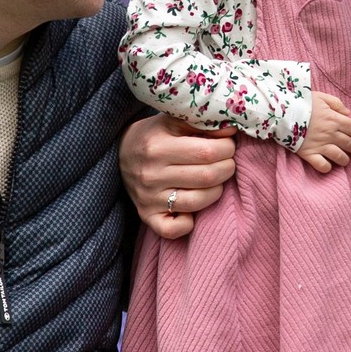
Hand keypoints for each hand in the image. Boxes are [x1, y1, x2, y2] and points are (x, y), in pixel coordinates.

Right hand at [120, 114, 236, 238]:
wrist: (119, 155)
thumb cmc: (153, 136)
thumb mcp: (171, 121)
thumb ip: (200, 122)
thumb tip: (231, 130)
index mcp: (158, 147)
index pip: (206, 152)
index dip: (226, 148)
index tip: (227, 144)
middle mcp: (151, 174)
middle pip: (207, 177)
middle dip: (227, 168)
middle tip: (227, 161)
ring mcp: (148, 198)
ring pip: (198, 202)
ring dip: (217, 191)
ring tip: (215, 180)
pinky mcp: (147, 216)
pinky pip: (174, 229)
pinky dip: (188, 222)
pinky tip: (192, 208)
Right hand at [297, 92, 350, 173]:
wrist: (282, 112)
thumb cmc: (302, 103)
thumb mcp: (321, 97)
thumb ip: (337, 103)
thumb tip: (348, 113)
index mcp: (334, 119)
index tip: (349, 132)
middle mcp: (330, 134)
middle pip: (350, 144)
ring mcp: (320, 145)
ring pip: (340, 157)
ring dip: (344, 159)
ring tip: (343, 159)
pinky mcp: (309, 154)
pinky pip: (323, 166)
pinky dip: (327, 167)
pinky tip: (327, 164)